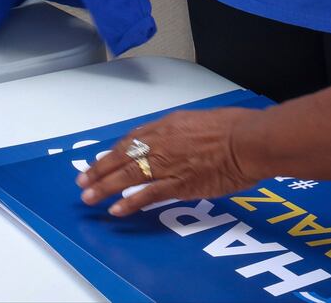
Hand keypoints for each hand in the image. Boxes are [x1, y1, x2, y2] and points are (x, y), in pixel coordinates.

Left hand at [77, 108, 260, 215]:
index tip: (103, 159)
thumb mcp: (201, 120)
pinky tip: (116, 209)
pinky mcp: (179, 184)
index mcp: (167, 124)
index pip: (132, 138)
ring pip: (128, 175)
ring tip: (89, 195)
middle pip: (122, 155)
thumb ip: (183, 131)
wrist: (247, 141)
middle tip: (83, 179)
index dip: (115, 151)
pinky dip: (130, 202)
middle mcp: (161, 142)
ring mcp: (168, 163)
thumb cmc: (234, 128)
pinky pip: (148, 194)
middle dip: (100, 168)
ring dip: (105, 186)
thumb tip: (178, 140)